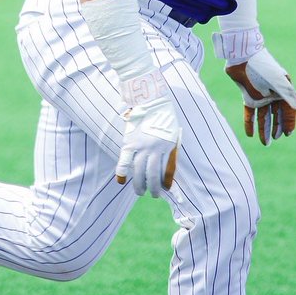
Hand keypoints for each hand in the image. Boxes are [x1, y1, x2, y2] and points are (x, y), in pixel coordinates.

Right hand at [116, 74, 179, 196]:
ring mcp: (140, 145)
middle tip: (153, 195)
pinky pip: (124, 160)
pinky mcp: (129, 142)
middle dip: (153, 188)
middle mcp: (154, 148)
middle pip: (153, 175)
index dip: (167, 182)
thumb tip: (168, 170)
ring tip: (140, 192)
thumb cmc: (165, 116)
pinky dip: (122, 172)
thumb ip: (171, 150)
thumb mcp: (174, 133)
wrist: (150, 99)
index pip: (168, 170)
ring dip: (139, 184)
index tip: (166, 189)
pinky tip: (121, 181)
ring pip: (138, 171)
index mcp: (168, 146)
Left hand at [225, 48, 295, 145]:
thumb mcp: (277, 81)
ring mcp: (260, 96)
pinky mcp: (248, 96)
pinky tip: (250, 134)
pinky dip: (250, 123)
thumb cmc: (263, 68)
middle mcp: (273, 95)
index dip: (288, 122)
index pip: (288, 110)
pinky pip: (250, 113)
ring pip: (263, 116)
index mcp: (283, 91)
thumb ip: (287, 94)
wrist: (243, 57)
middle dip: (276, 128)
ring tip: (264, 143)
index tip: (287, 134)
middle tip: (274, 140)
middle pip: (276, 115)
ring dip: (264, 129)